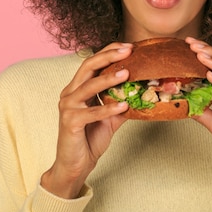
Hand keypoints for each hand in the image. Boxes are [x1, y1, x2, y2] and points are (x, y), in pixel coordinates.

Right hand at [41, 42, 131, 197]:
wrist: (75, 165)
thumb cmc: (89, 139)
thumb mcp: (110, 118)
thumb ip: (120, 102)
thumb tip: (143, 92)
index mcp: (77, 88)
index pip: (92, 63)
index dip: (109, 52)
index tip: (129, 46)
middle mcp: (70, 93)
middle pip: (88, 66)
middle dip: (109, 56)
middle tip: (128, 50)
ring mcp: (68, 107)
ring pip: (89, 86)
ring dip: (109, 78)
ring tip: (127, 73)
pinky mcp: (70, 122)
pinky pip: (91, 112)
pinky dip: (108, 108)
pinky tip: (124, 105)